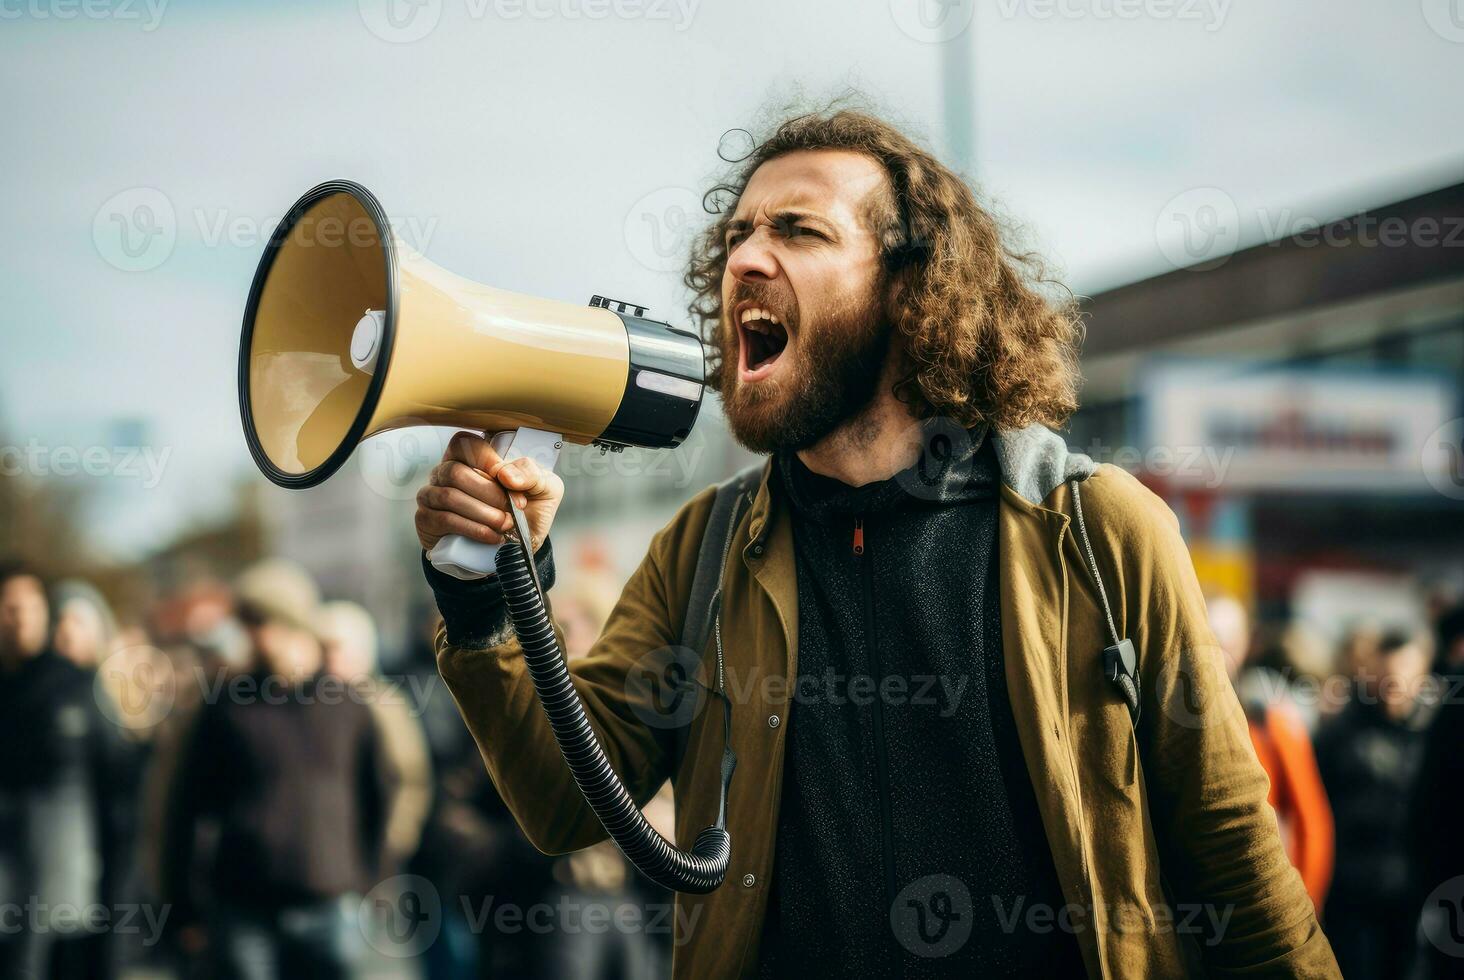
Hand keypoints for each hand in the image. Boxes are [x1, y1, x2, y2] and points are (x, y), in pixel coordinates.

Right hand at [415, 431, 564, 556]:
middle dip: (489, 493)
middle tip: (511, 509)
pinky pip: (444, 520)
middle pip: (455, 471)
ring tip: (504, 525)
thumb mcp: (544, 489)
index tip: (505, 478)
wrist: (516, 549)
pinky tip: (490, 536)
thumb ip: (532, 474)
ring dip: (482, 513)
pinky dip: (472, 529)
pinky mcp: (427, 520)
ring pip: (449, 496)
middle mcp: (446, 472)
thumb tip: (505, 474)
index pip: (464, 442)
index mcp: (471, 458)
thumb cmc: (527, 512)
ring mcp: (432, 495)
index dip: (483, 457)